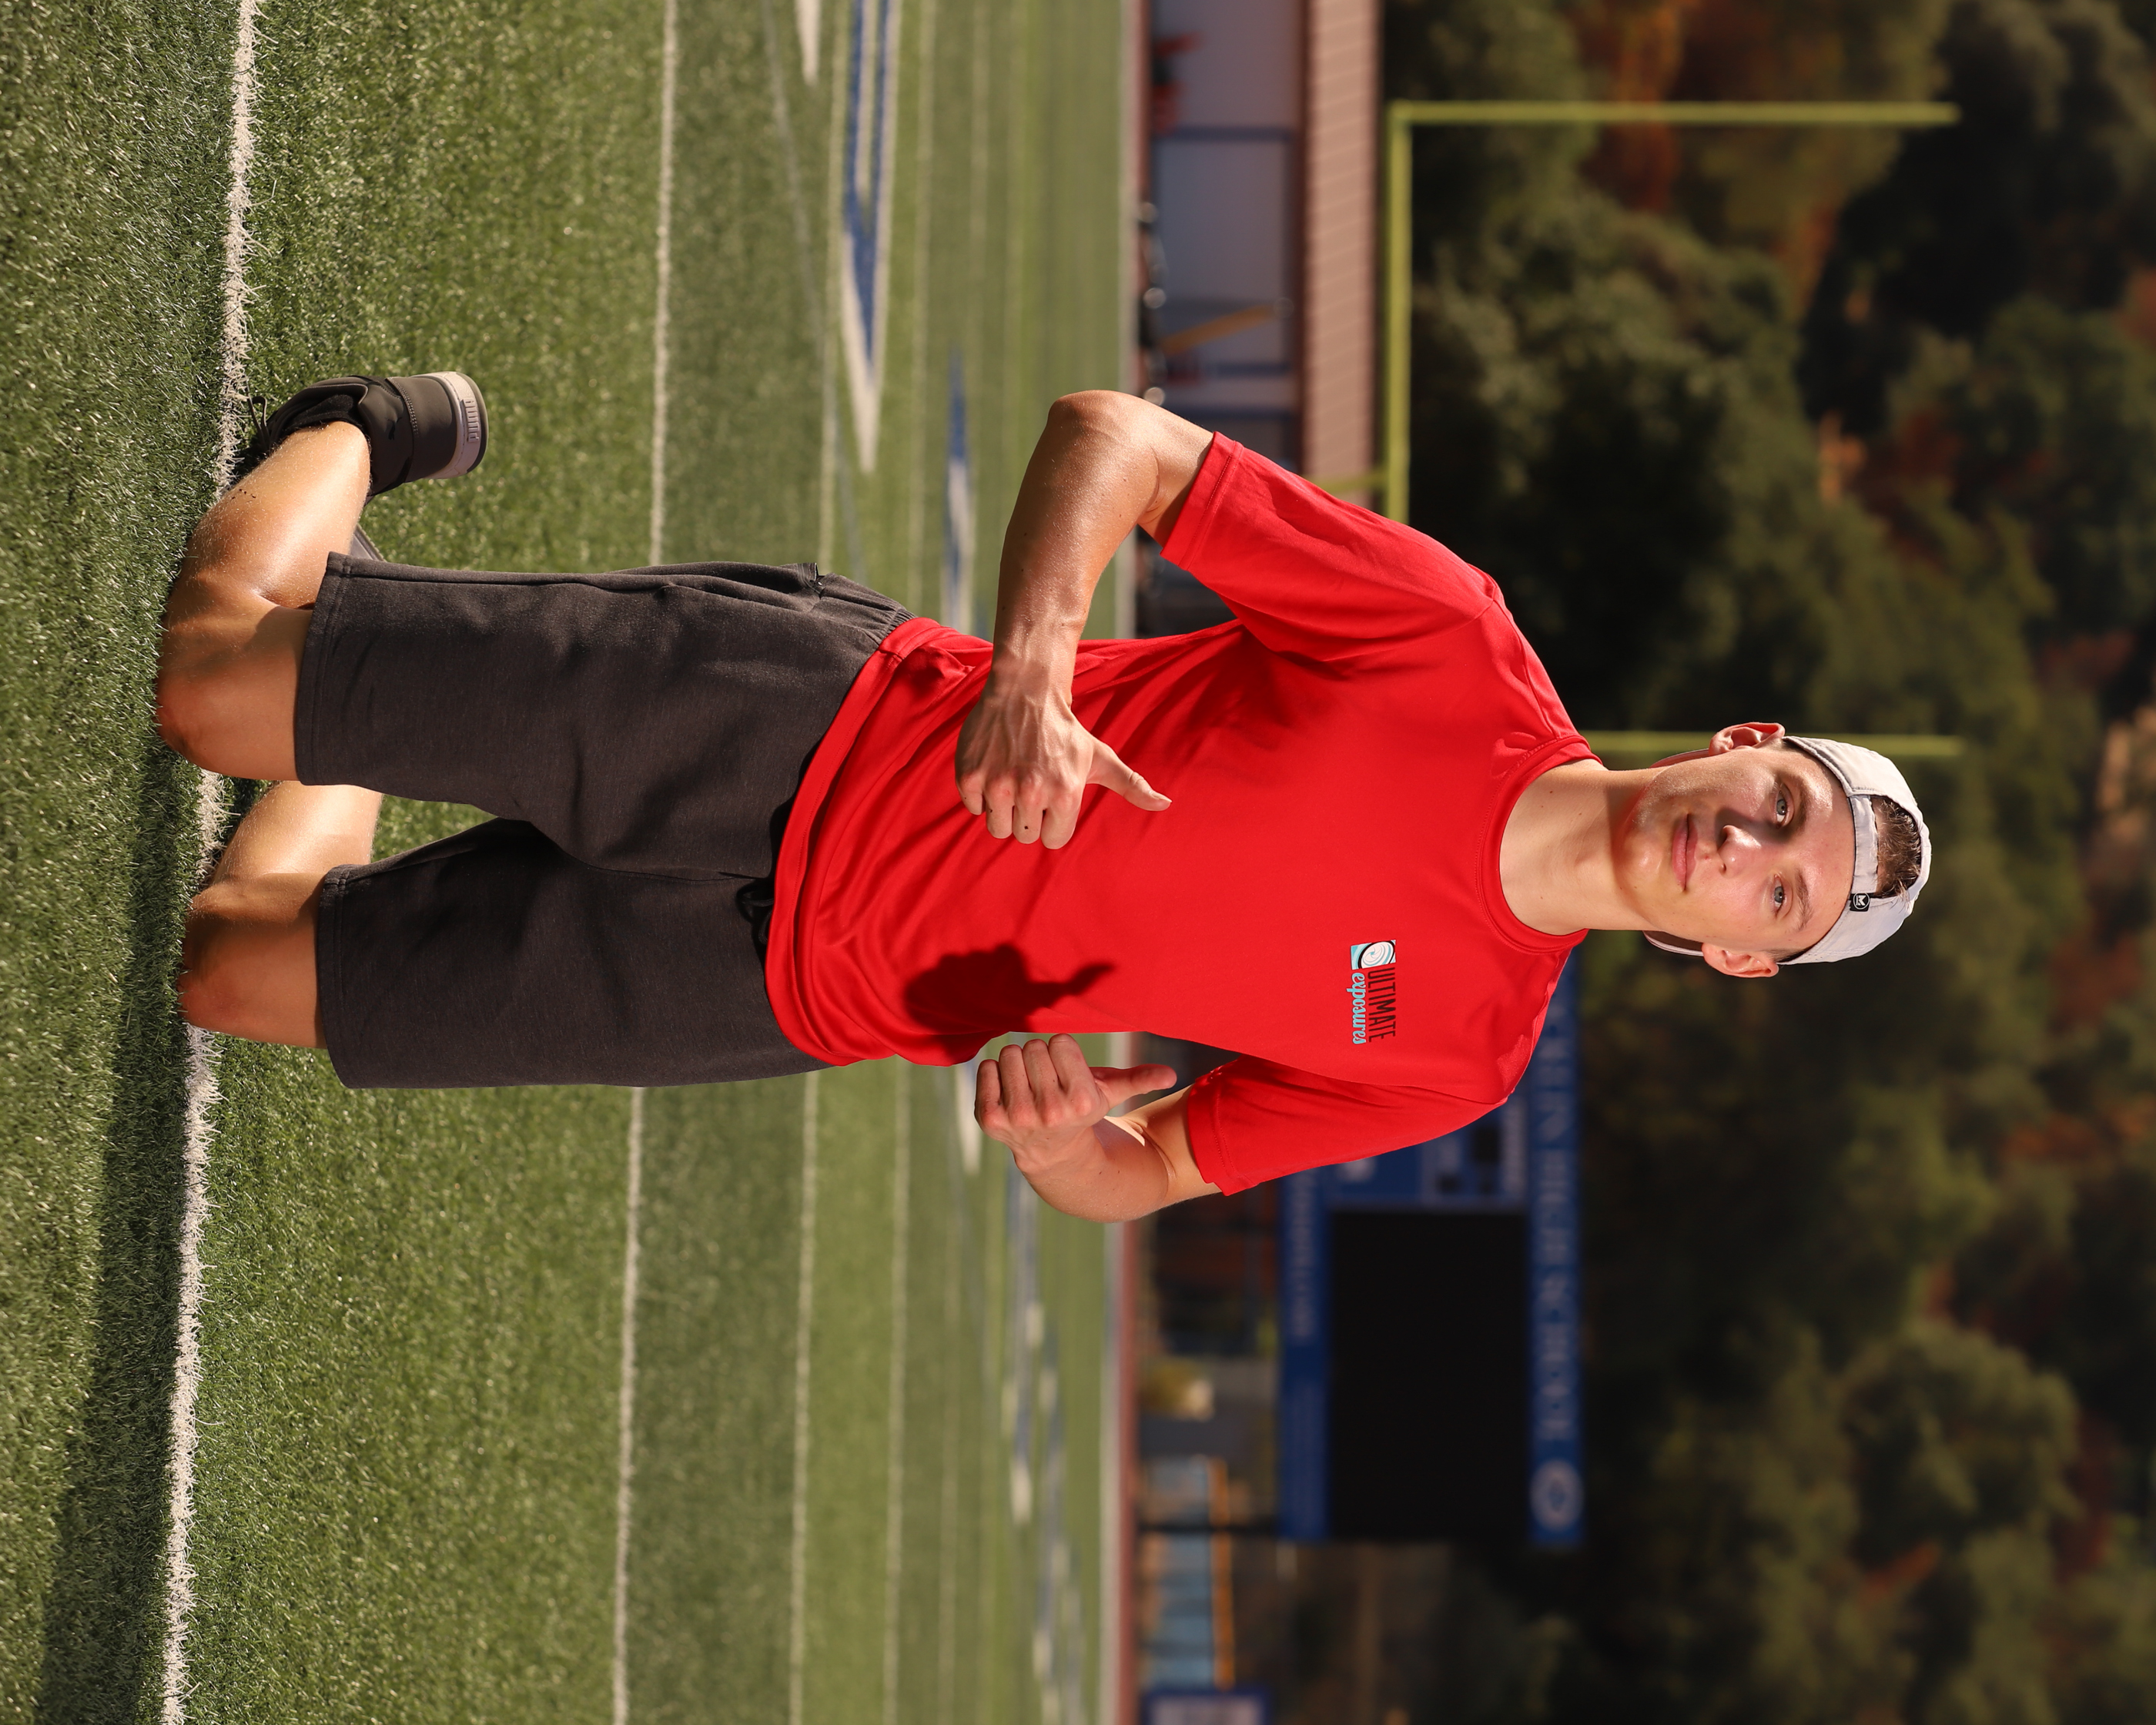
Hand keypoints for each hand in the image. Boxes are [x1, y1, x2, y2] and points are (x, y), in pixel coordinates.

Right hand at [955, 678, 1169, 847]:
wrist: (1025, 691)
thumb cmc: (1065, 731)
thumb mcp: (1101, 757)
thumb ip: (1133, 786)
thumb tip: (1166, 805)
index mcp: (1064, 795)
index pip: (1053, 840)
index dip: (1053, 820)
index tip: (1052, 796)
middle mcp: (1030, 792)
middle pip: (1024, 835)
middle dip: (1028, 814)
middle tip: (1031, 783)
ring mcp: (997, 784)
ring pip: (997, 827)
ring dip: (1003, 809)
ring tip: (1012, 779)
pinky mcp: (969, 776)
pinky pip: (973, 809)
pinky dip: (980, 795)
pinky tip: (994, 769)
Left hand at [974, 1035, 1177, 1172]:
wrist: (1052, 1154)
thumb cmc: (1080, 1110)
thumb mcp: (1111, 1095)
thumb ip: (1139, 1079)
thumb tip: (1170, 1074)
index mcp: (1082, 1100)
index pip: (1060, 1042)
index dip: (1063, 1053)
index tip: (1067, 1073)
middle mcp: (1050, 1111)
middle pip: (1034, 1046)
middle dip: (1041, 1057)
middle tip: (1047, 1080)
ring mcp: (1017, 1117)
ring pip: (1009, 1053)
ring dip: (1017, 1063)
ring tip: (1028, 1085)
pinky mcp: (989, 1119)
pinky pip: (984, 1068)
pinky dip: (993, 1073)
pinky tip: (1008, 1091)